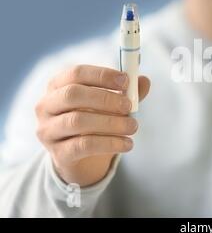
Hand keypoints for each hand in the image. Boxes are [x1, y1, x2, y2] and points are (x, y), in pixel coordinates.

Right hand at [35, 65, 149, 186]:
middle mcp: (47, 105)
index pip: (76, 73)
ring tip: (133, 126)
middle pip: (72, 94)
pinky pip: (83, 146)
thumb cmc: (96, 121)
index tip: (126, 81)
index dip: (102, 75)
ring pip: (77, 121)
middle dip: (105, 98)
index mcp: (59, 85)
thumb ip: (128, 92)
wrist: (82, 159)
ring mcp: (49, 130)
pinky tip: (127, 144)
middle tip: (129, 106)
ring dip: (111, 123)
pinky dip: (110, 143)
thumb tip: (144, 80)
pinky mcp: (58, 153)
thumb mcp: (112, 105)